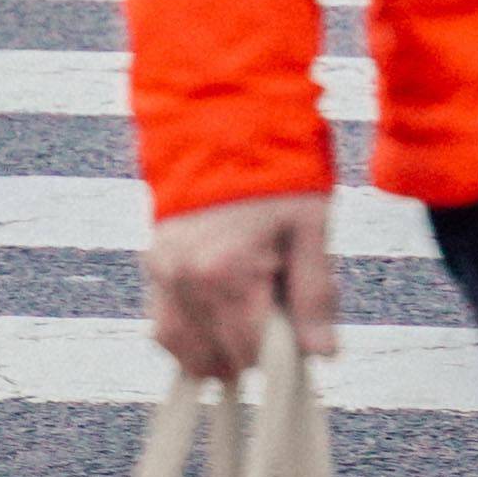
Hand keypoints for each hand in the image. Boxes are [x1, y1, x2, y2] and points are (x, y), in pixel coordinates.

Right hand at [147, 187, 337, 383]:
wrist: (229, 119)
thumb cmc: (279, 171)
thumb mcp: (311, 228)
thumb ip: (314, 295)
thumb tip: (322, 353)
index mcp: (228, 272)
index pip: (249, 353)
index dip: (277, 356)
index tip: (295, 339)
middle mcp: (186, 278)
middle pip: (214, 357)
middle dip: (247, 353)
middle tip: (274, 323)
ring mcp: (164, 271)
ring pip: (178, 348)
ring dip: (211, 354)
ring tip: (243, 335)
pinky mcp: (154, 261)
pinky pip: (162, 322)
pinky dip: (187, 334)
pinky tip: (215, 320)